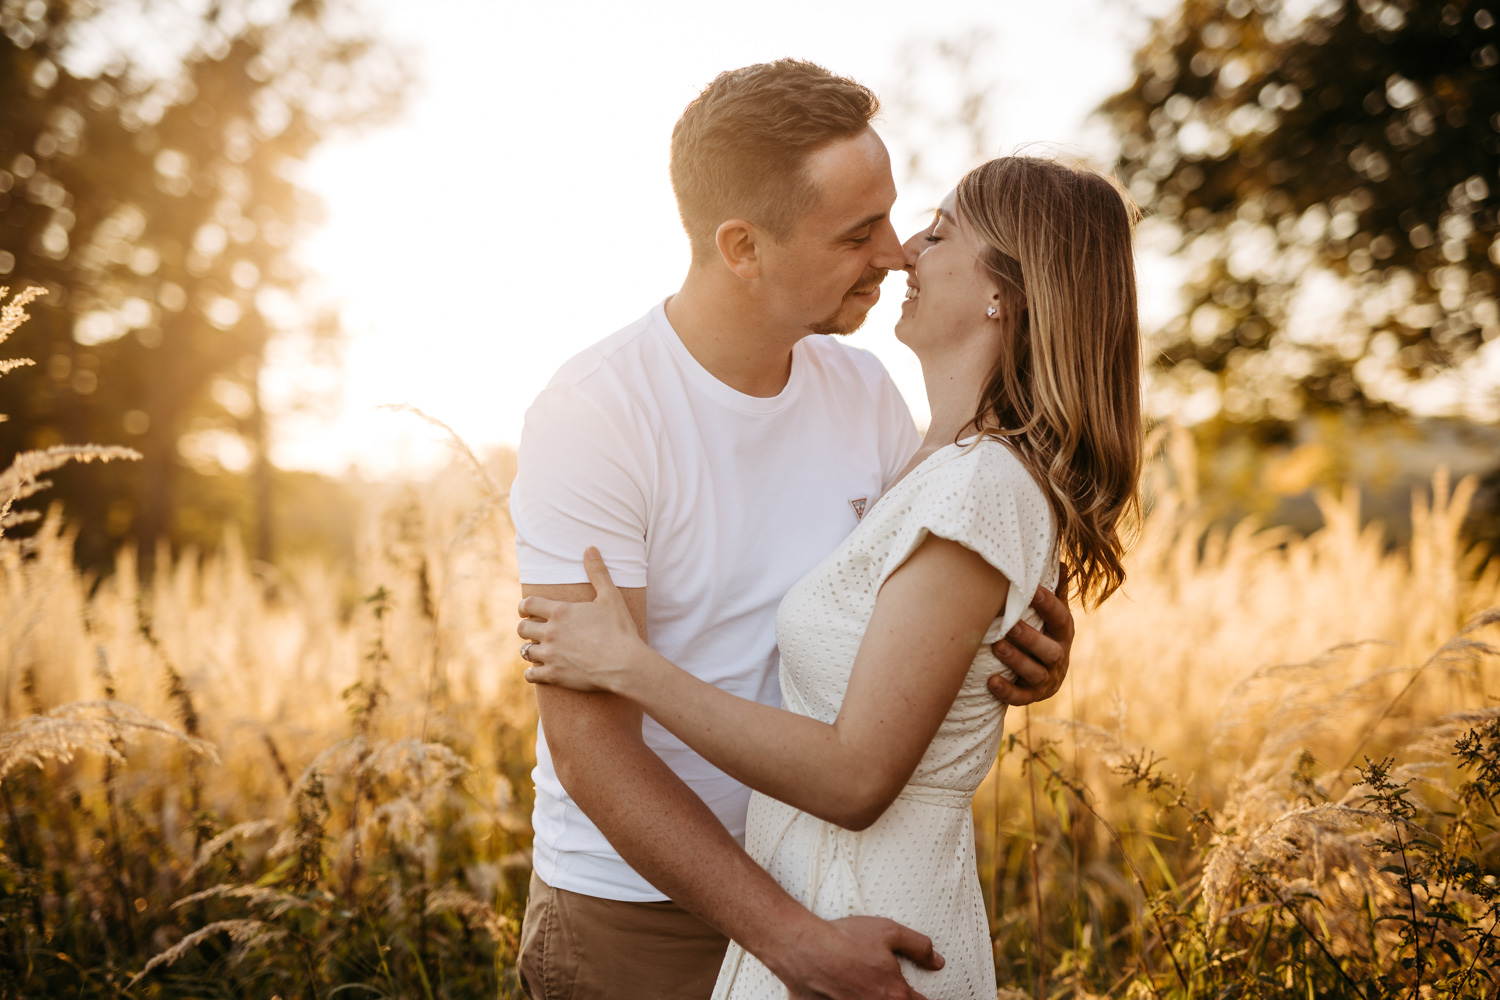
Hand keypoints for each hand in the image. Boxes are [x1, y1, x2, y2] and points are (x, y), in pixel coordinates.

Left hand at [517, 547, 646, 694]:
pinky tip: (537, 671)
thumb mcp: (610, 597)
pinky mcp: (554, 675)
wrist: (624, 663)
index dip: (524, 606)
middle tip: (532, 630)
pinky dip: (532, 673)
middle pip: (522, 629)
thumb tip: (590, 548)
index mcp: (560, 612)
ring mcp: (550, 655)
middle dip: (525, 628)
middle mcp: (550, 632)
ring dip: (529, 649)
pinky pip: (531, 675)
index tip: (526, 610)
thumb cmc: (619, 629)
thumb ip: (598, 572)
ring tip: (535, 650)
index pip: (528, 604)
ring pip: (525, 651)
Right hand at [768, 915, 941, 999]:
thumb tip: (937, 961)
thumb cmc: (844, 940)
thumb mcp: (889, 932)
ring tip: (867, 987)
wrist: (804, 948)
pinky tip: (845, 990)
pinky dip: (848, 999)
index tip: (919, 995)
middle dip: (898, 998)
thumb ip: (918, 947)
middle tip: (892, 989)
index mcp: (895, 994)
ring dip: (872, 998)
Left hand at [987, 565, 1073, 705]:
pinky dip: (1007, 691)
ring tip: (997, 647)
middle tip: (1009, 625)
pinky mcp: (1033, 696)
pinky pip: (1021, 697)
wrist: (1045, 676)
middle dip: (1030, 638)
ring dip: (1016, 661)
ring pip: (1035, 673)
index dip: (1048, 605)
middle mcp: (1059, 657)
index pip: (1061, 618)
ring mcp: (1047, 679)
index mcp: (1063, 633)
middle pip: (1049, 650)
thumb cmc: (1044, 633)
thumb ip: (1055, 591)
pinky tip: (991, 681)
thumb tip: (1059, 560)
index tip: (1031, 589)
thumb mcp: (1052, 614)